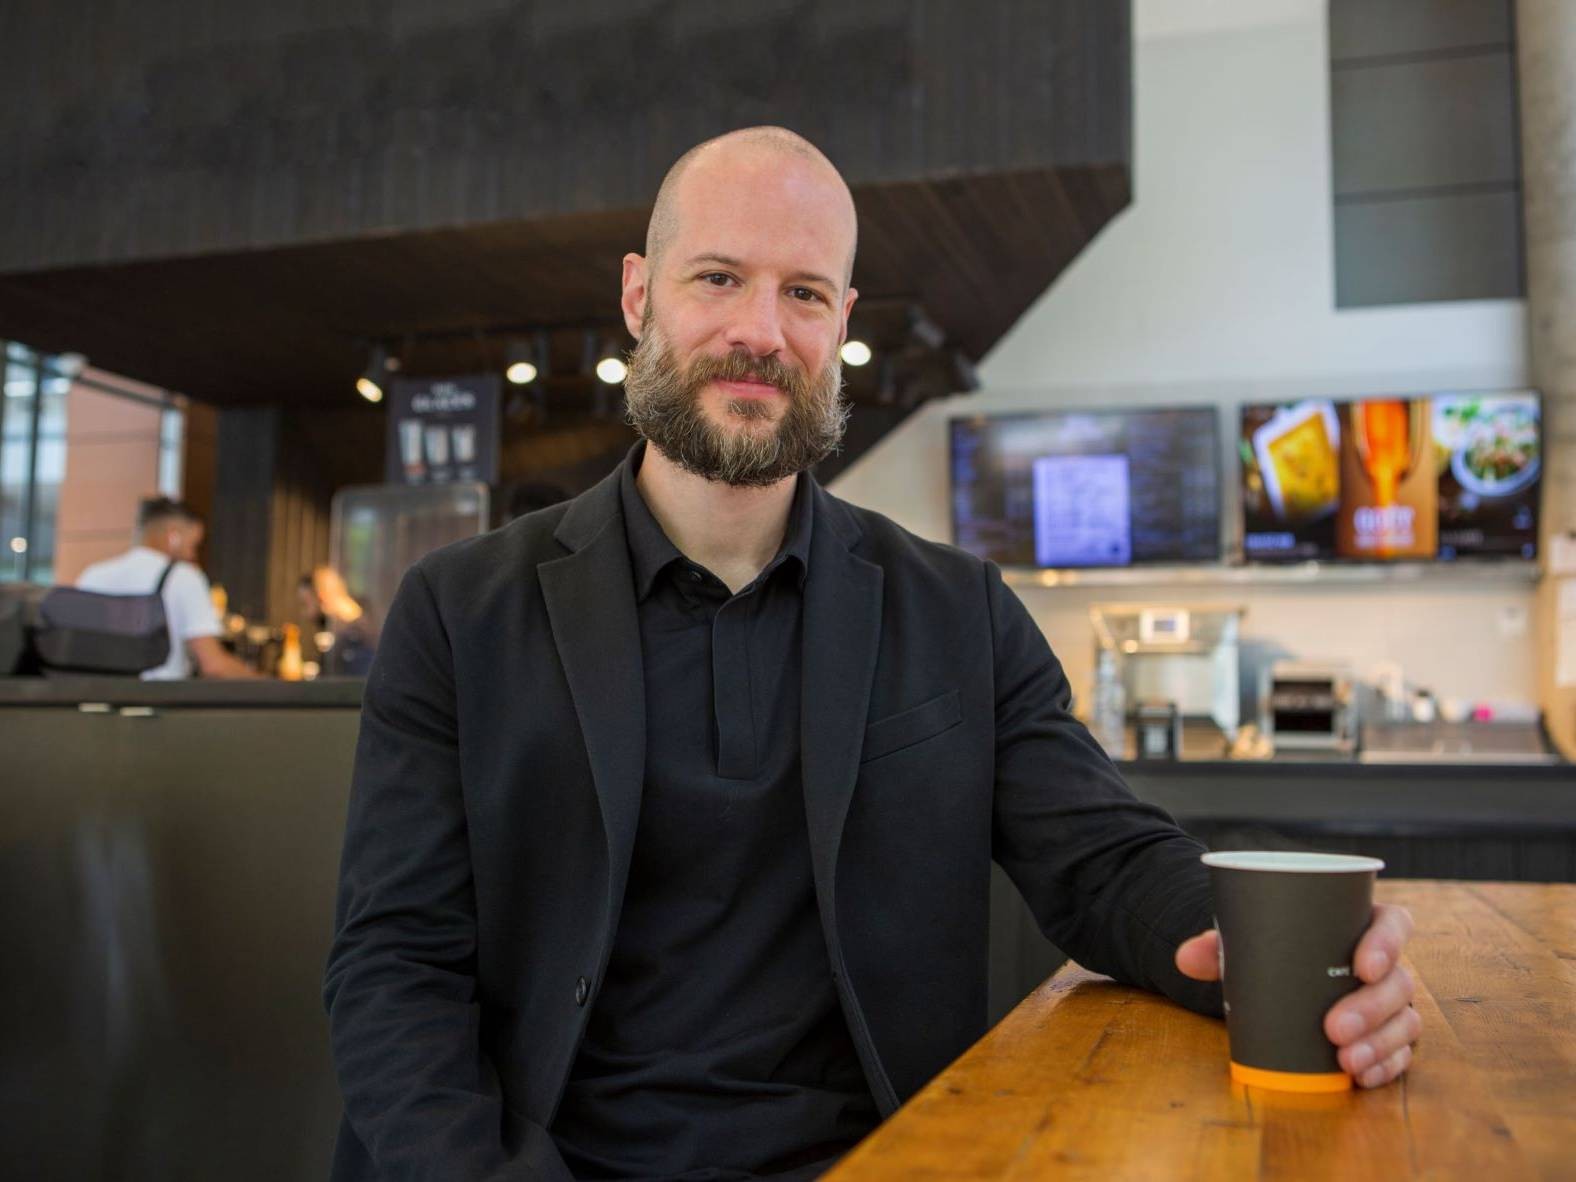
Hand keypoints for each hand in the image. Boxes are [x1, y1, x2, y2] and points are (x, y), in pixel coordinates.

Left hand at [1175, 902, 1419, 1087]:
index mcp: (1362, 923)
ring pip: (1403, 1021)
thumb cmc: (1275, 950)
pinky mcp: (1388, 1036)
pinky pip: (1399, 1053)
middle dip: (1371, 1008)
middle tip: (1334, 1027)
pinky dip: (1384, 1067)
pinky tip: (1363, 1076)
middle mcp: (1386, 963)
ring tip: (1345, 1060)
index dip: (1387, 943)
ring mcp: (1390, 1002)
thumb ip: (1217, 947)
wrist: (1278, 977)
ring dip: (1378, 1044)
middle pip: (1398, 982)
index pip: (1394, 923)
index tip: (1363, 965)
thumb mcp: (1251, 942)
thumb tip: (1184, 957)